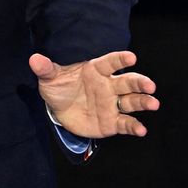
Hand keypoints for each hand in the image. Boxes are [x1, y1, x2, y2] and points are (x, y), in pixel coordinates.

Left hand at [30, 50, 157, 139]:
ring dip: (144, 102)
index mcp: (96, 70)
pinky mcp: (112, 122)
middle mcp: (109, 85)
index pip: (110, 62)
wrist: (59, 109)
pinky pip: (125, 123)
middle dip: (140, 83)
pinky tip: (142, 130)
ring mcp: (113, 104)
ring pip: (132, 102)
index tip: (132, 57)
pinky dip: (134, 127)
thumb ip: (46, 69)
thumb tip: (34, 59)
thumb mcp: (50, 78)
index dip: (120, 59)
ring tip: (154, 104)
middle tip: (150, 86)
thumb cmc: (59, 87)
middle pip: (128, 82)